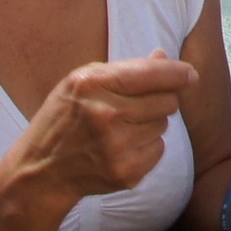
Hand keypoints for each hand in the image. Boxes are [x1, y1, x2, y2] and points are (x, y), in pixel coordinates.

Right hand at [15, 54, 197, 204]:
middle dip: (158, 100)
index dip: (177, 73)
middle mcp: (106, 115)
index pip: (150, 74)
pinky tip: (120, 149)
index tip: (190, 74)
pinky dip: (146, 148)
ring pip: (163, 125)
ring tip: (119, 129)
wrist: (40, 172)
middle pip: (166, 101)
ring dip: (149, 124)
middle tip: (133, 107)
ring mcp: (116, 147)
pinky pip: (158, 150)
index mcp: (93, 84)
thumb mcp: (83, 84)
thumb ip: (125, 70)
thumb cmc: (63, 119)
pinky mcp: (125, 173)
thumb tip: (164, 57)